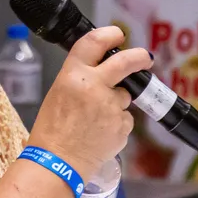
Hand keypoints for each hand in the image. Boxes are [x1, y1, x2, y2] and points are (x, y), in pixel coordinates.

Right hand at [26, 26, 150, 176]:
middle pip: (126, 61)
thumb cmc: (52, 131)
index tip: (118, 35)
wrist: (56, 163)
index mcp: (73, 75)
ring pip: (124, 96)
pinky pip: (125, 118)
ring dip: (117, 103)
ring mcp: (111, 106)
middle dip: (139, 57)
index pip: (94, 42)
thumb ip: (80, 79)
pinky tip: (100, 133)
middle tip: (144, 59)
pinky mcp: (122, 125)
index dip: (110, 34)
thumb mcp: (59, 93)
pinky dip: (117, 124)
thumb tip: (102, 71)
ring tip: (96, 120)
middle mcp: (94, 86)